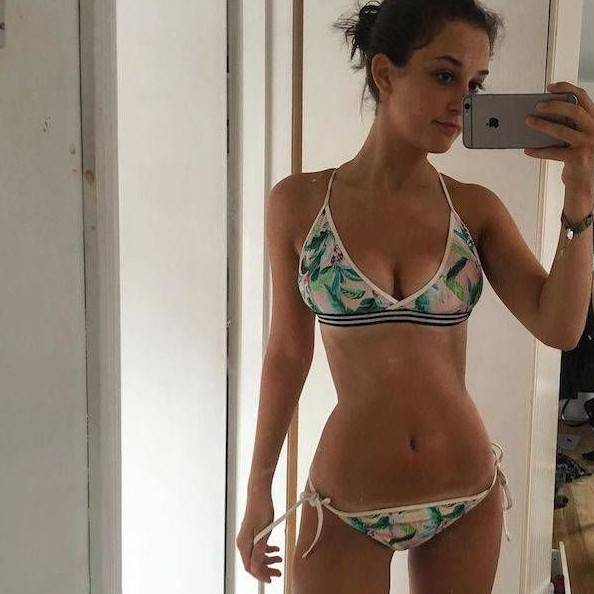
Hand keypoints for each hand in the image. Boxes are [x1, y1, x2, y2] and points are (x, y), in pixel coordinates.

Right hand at [235, 495, 282, 583]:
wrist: (259, 493)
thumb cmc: (261, 509)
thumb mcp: (263, 533)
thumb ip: (259, 551)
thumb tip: (256, 568)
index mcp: (243, 544)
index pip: (250, 567)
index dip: (261, 574)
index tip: (272, 578)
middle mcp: (243, 542)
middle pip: (253, 562)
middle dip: (266, 568)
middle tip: (278, 571)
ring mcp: (247, 537)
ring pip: (256, 555)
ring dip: (267, 559)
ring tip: (279, 559)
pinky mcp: (252, 532)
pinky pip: (258, 546)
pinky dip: (266, 550)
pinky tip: (275, 549)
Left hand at [524, 81, 593, 196]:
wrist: (585, 183)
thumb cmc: (578, 158)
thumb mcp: (577, 138)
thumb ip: (568, 126)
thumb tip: (541, 115)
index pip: (583, 98)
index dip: (567, 89)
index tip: (551, 87)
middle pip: (574, 111)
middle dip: (554, 105)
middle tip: (537, 105)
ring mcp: (588, 144)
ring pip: (562, 130)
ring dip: (542, 125)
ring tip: (527, 121)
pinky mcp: (578, 158)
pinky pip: (553, 152)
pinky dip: (538, 151)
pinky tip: (527, 149)